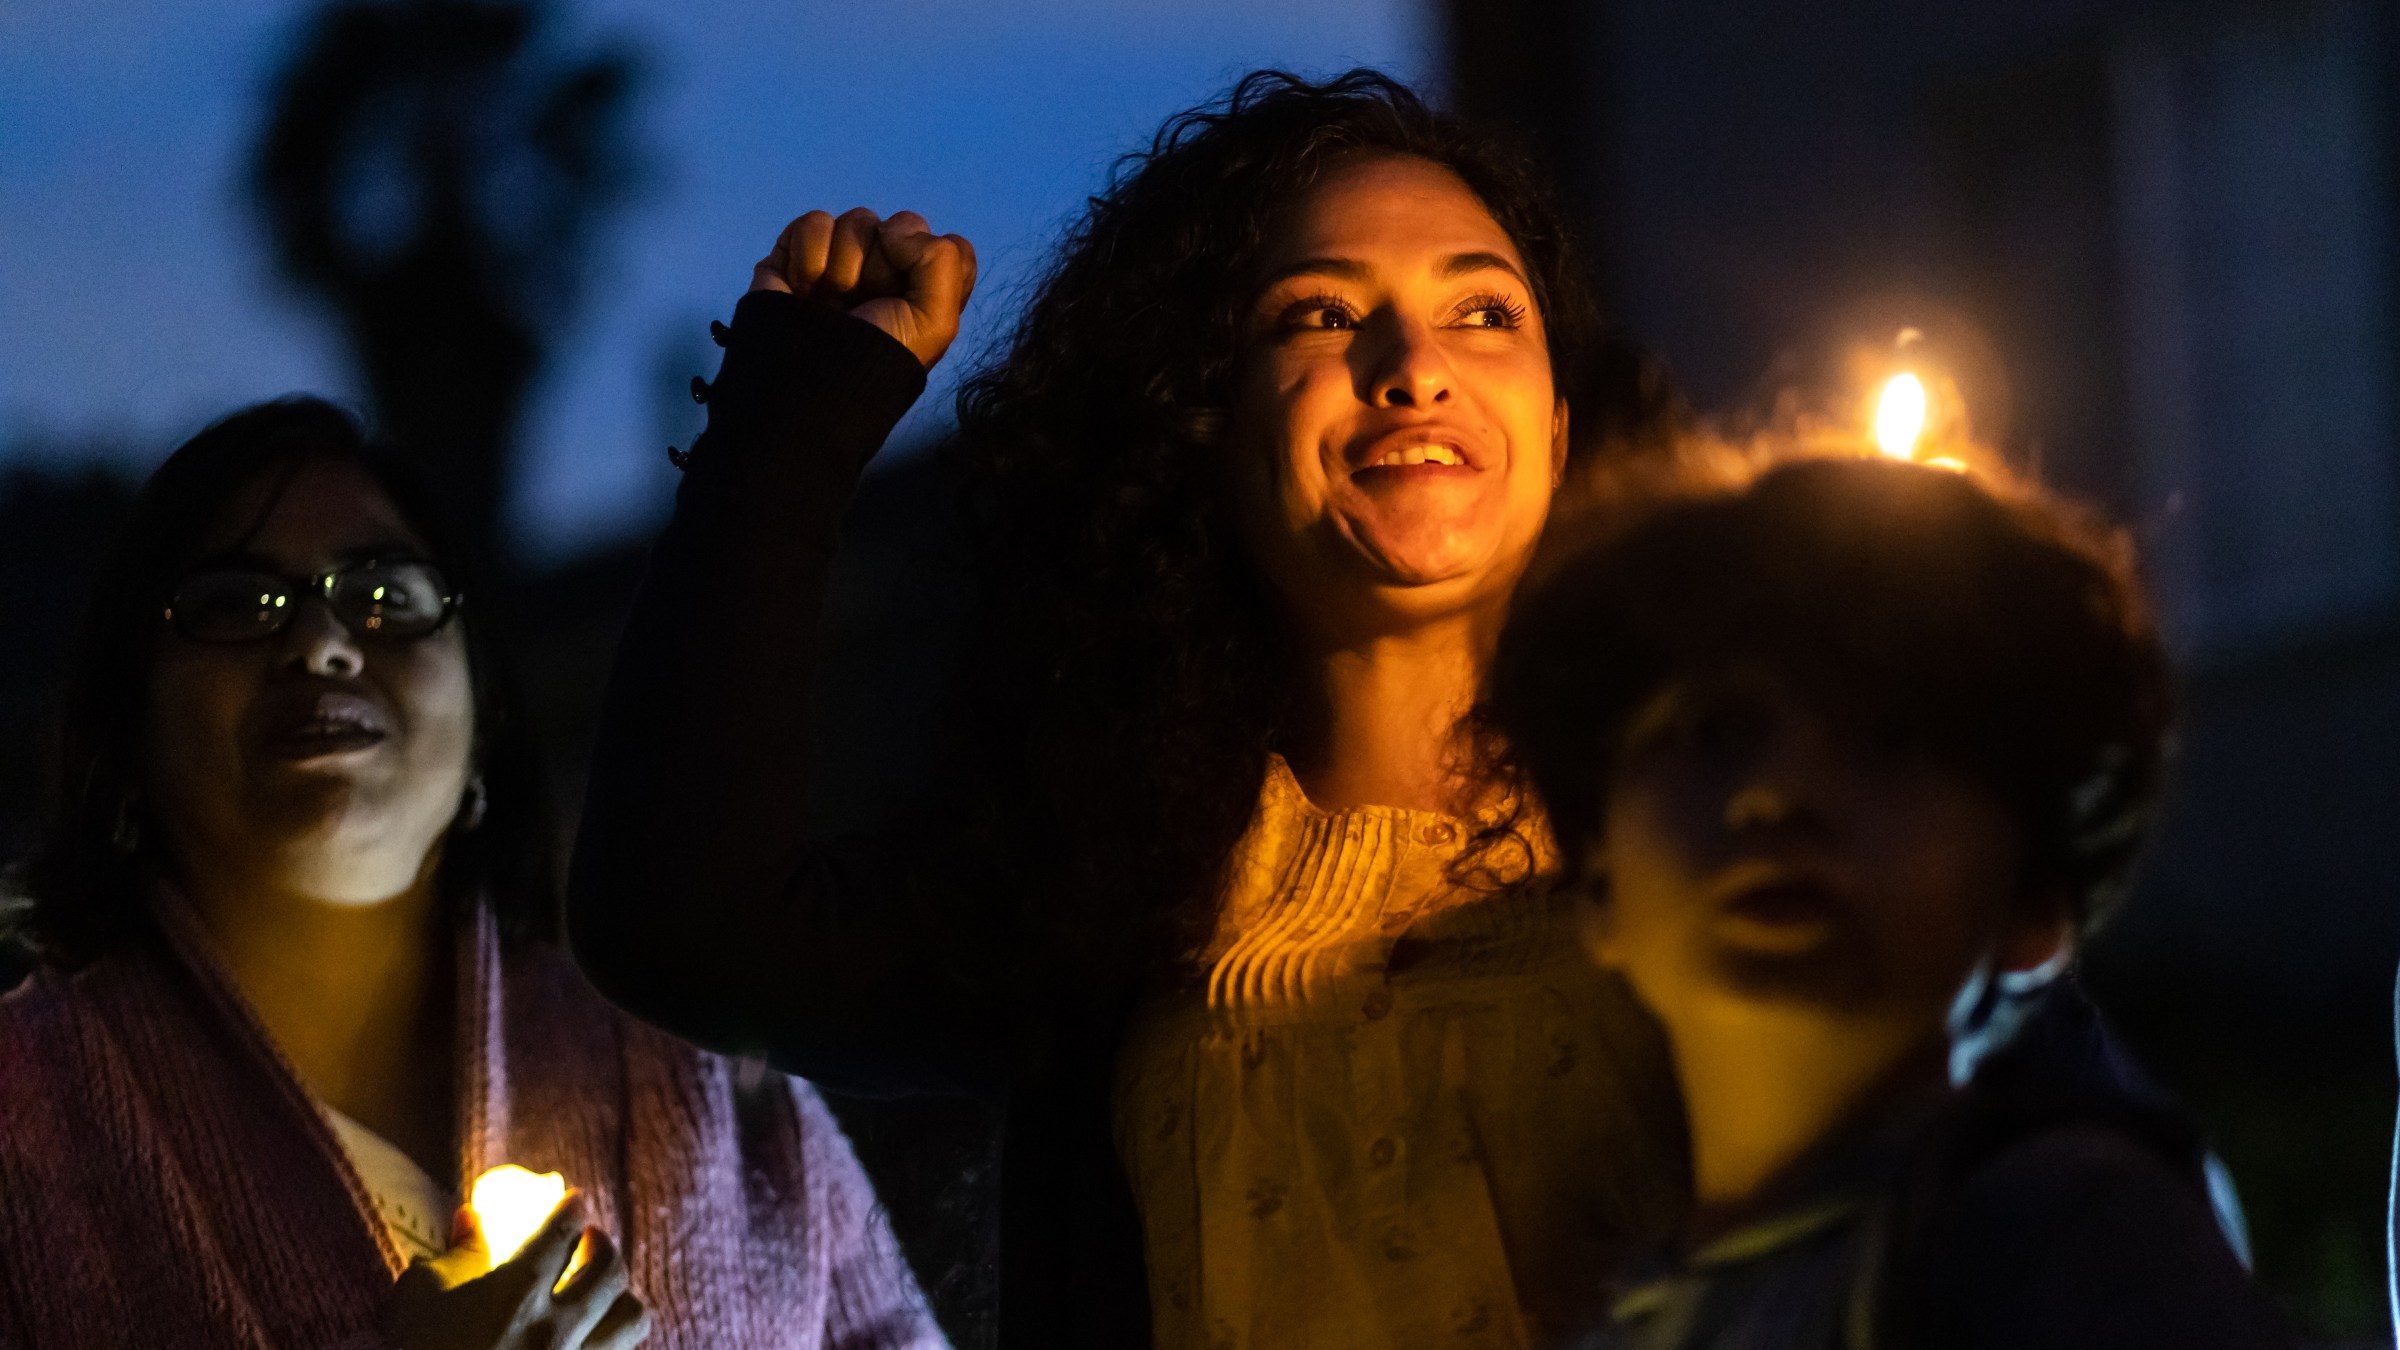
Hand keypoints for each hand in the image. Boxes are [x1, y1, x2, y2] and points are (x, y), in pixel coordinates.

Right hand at [384, 1194, 650, 1349]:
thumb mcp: (418, 1300)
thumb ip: (454, 1254)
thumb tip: (470, 1218)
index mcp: (517, 1293)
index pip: (562, 1232)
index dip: (573, 1209)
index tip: (575, 1201)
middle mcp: (555, 1328)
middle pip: (610, 1269)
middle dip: (603, 1245)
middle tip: (590, 1239)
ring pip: (632, 1317)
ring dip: (621, 1295)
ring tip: (603, 1291)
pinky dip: (612, 1339)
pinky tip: (592, 1335)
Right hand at [751, 208, 978, 370]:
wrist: (809, 379)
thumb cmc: (878, 357)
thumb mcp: (936, 323)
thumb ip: (941, 260)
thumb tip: (891, 229)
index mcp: (928, 289)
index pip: (950, 245)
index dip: (931, 266)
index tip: (912, 301)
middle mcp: (890, 270)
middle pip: (902, 225)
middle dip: (884, 267)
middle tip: (867, 305)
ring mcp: (845, 259)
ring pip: (858, 220)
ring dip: (844, 267)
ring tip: (833, 303)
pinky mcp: (802, 253)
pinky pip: (815, 223)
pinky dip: (809, 256)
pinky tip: (804, 289)